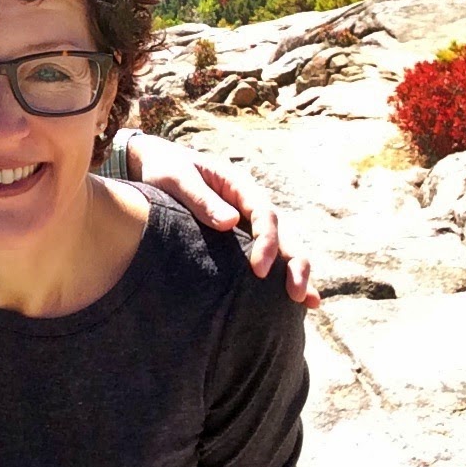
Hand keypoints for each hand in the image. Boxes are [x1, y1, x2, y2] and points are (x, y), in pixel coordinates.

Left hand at [126, 134, 319, 308]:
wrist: (155, 163)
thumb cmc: (165, 169)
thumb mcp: (177, 179)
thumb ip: (201, 199)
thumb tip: (231, 222)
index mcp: (238, 185)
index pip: (264, 214)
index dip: (266, 242)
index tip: (259, 271)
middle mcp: (249, 203)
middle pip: (282, 233)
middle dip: (294, 263)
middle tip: (297, 294)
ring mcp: (246, 220)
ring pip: (280, 246)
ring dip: (295, 272)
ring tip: (310, 303)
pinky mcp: (238, 235)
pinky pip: (263, 254)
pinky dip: (278, 274)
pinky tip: (289, 301)